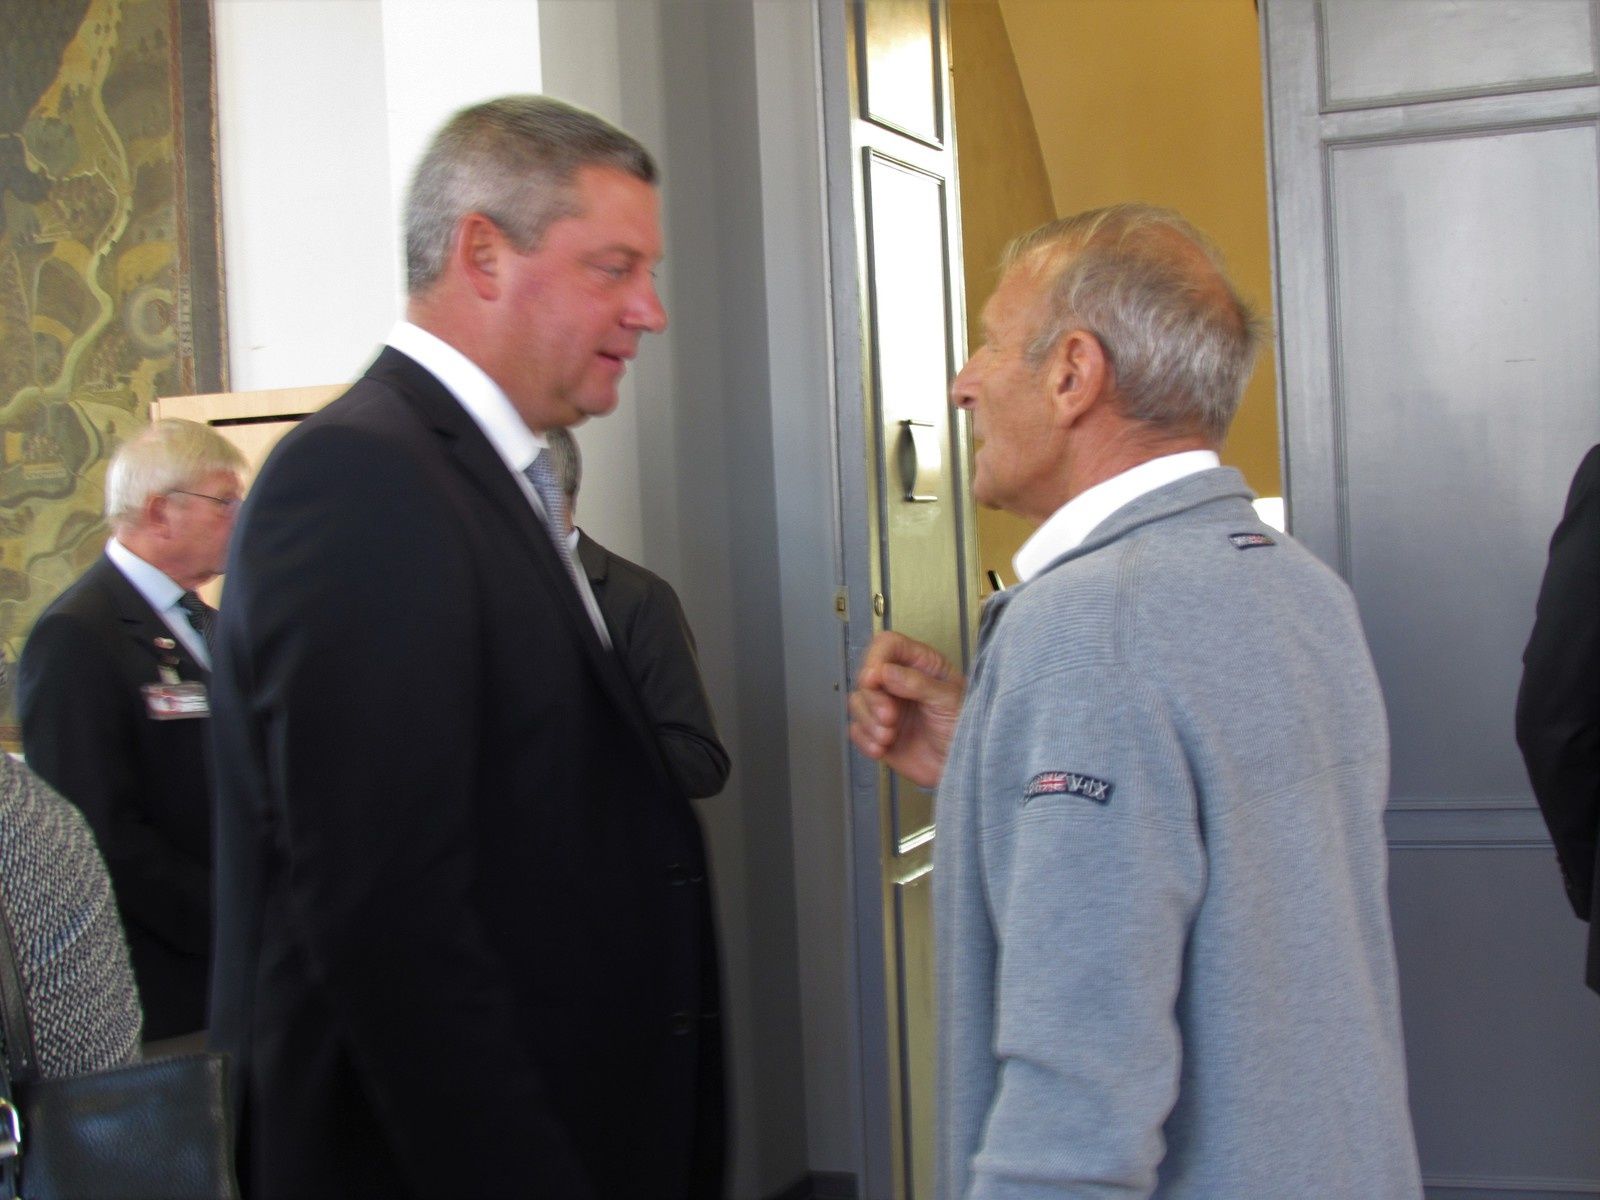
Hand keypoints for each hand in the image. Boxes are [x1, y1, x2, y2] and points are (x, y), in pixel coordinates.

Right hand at [848, 631, 965, 788]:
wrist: (959, 771)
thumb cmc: (963, 730)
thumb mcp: (948, 701)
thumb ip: (918, 683)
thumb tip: (885, 671)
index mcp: (921, 665)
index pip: (888, 645)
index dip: (876, 658)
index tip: (874, 680)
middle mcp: (900, 682)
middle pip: (866, 675)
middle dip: (872, 698)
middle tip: (889, 717)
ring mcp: (887, 707)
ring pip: (857, 702)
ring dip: (868, 721)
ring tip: (889, 737)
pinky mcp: (877, 731)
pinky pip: (856, 729)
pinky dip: (865, 740)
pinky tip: (882, 748)